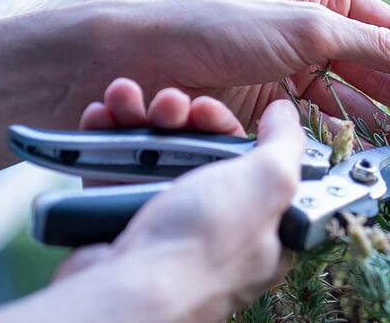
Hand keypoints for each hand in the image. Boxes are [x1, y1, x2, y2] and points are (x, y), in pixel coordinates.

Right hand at [53, 82, 302, 320]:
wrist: (125, 289)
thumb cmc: (205, 242)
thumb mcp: (269, 181)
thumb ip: (286, 144)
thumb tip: (286, 115)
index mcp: (265, 227)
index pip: (262, 168)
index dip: (238, 133)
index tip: (213, 113)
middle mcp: (220, 230)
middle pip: (206, 156)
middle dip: (183, 121)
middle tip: (168, 106)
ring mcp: (170, 230)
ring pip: (158, 160)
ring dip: (142, 123)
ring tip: (127, 101)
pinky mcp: (126, 229)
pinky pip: (118, 174)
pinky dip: (108, 143)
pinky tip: (103, 118)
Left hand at [120, 0, 389, 150]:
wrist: (144, 61)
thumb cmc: (220, 24)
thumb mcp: (305, 27)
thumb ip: (372, 45)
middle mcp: (316, 30)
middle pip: (383, 69)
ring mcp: (299, 69)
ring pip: (362, 100)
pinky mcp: (281, 105)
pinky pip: (331, 122)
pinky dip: (359, 138)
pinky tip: (388, 155)